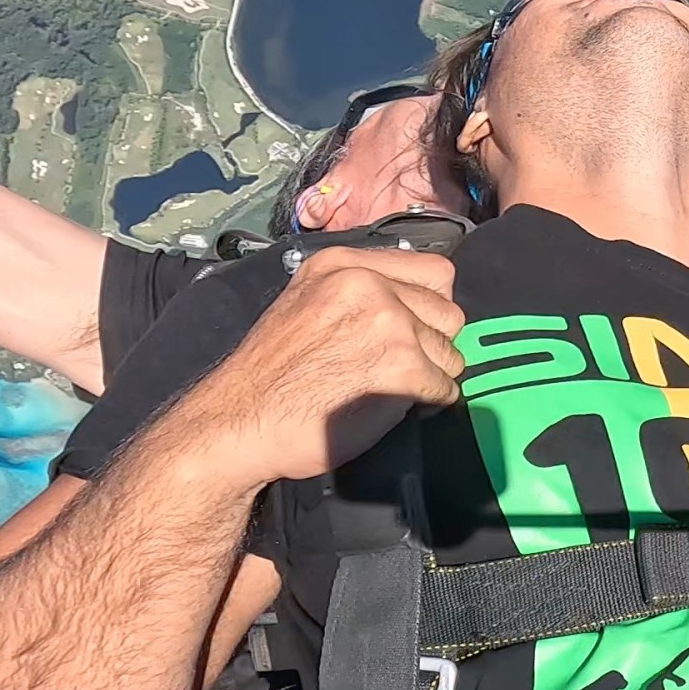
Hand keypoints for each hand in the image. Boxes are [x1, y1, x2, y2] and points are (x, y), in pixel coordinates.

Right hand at [171, 248, 464, 487]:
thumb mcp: (307, 302)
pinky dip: (428, 404)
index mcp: (344, 265)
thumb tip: (420, 301)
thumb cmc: (272, 376)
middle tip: (393, 367)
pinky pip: (445, 389)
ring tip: (384, 388)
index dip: (429, 307)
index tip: (414, 329)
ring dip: (429, 376)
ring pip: (451, 353)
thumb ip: (361, 291)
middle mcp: (369, 285)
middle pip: (449, 313)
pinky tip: (390, 408)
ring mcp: (388, 325)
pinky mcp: (402, 369)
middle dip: (431, 344)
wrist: (237, 425)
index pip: (435, 272)